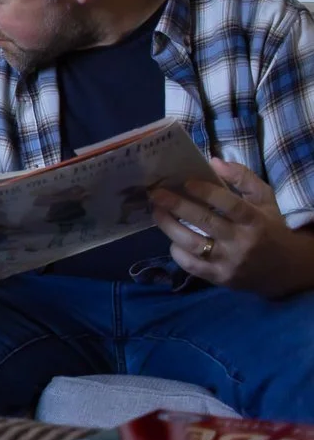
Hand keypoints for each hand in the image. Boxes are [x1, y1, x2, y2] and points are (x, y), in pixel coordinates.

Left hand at [151, 158, 313, 296]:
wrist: (284, 269)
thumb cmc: (269, 227)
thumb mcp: (264, 199)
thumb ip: (243, 178)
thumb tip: (213, 162)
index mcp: (255, 220)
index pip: (230, 205)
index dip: (207, 192)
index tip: (186, 182)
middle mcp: (242, 242)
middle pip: (206, 222)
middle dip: (177, 206)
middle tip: (156, 194)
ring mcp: (229, 262)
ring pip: (192, 244)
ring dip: (169, 226)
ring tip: (156, 211)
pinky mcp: (218, 277)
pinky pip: (190, 265)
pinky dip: (176, 251)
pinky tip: (171, 238)